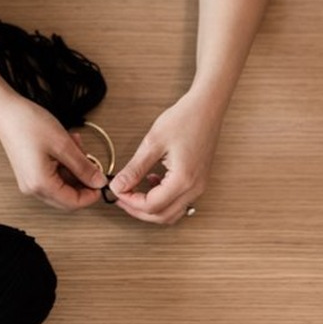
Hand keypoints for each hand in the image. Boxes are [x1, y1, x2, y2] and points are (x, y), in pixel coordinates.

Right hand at [0, 94, 107, 211]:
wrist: (5, 111)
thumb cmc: (27, 124)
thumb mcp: (63, 145)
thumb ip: (83, 167)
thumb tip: (98, 182)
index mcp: (40, 184)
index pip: (72, 203)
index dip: (91, 195)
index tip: (101, 181)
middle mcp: (32, 188)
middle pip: (67, 196)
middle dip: (82, 178)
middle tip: (89, 159)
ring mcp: (29, 180)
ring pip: (61, 184)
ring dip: (73, 167)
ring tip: (75, 144)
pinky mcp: (29, 172)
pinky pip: (52, 175)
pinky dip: (63, 163)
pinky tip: (66, 145)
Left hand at [108, 90, 222, 224]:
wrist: (206, 108)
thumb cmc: (184, 119)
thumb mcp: (153, 143)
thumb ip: (134, 168)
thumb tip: (118, 185)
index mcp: (183, 180)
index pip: (151, 205)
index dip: (130, 201)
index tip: (116, 190)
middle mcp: (195, 188)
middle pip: (162, 215)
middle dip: (138, 210)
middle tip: (120, 196)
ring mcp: (199, 186)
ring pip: (171, 213)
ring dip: (150, 208)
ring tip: (132, 192)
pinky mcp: (198, 181)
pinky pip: (179, 201)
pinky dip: (162, 199)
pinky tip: (151, 182)